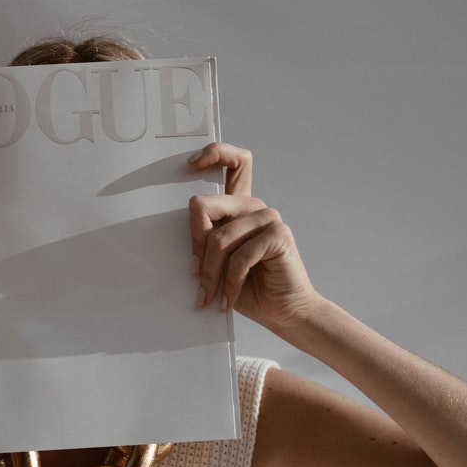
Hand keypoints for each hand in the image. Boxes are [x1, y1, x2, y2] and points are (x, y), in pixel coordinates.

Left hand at [188, 143, 317, 329]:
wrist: (283, 313)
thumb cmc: (249, 288)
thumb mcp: (218, 262)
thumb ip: (206, 241)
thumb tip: (184, 235)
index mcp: (239, 207)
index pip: (233, 161)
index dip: (214, 153)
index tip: (191, 163)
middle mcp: (254, 207)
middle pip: (206, 205)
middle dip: (195, 244)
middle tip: (197, 273)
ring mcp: (269, 219)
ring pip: (218, 238)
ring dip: (211, 274)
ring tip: (210, 295)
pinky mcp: (279, 235)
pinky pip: (239, 256)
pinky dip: (230, 282)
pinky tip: (228, 297)